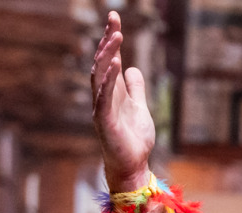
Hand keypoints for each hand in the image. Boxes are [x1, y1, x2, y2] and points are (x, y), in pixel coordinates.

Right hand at [91, 11, 155, 192]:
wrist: (133, 164)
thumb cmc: (133, 139)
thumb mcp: (140, 107)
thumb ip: (135, 89)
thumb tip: (132, 68)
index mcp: (113, 90)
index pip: (110, 59)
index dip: (111, 39)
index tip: (114, 19)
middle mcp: (104, 95)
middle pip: (102, 61)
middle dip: (108, 40)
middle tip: (114, 19)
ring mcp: (102, 107)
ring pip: (101, 75)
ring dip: (108, 55)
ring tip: (116, 37)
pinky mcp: (104, 120)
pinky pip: (104, 96)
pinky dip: (108, 79)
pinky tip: (114, 64)